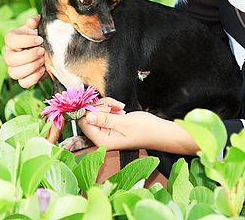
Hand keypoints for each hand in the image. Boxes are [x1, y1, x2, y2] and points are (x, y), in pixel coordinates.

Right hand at [3, 14, 46, 87]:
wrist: (51, 48)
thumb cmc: (43, 34)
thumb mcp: (40, 25)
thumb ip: (36, 21)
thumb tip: (31, 22)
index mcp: (12, 39)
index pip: (10, 41)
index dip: (25, 41)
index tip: (40, 39)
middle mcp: (10, 54)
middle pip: (10, 59)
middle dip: (29, 56)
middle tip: (42, 51)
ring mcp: (14, 68)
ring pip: (14, 73)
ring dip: (31, 67)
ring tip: (43, 61)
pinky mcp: (23, 79)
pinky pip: (23, 83)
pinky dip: (34, 78)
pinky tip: (43, 69)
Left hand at [78, 103, 197, 154]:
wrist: (160, 131)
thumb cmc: (146, 130)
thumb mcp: (124, 122)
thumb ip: (104, 119)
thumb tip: (87, 115)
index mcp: (103, 141)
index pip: (84, 123)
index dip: (89, 110)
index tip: (100, 103)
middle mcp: (102, 138)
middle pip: (89, 116)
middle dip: (100, 106)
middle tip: (115, 107)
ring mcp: (106, 132)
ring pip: (96, 112)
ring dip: (107, 105)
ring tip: (120, 108)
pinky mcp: (111, 126)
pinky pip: (104, 112)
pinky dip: (111, 107)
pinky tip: (120, 109)